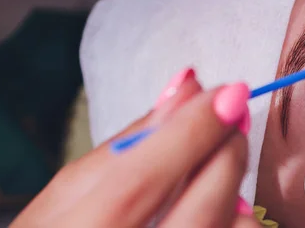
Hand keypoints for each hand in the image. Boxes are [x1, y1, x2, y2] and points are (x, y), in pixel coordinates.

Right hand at [11, 70, 258, 227]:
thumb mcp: (69, 191)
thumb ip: (129, 141)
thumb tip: (185, 88)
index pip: (141, 178)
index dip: (192, 131)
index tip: (230, 91)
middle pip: (199, 211)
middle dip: (227, 154)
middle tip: (232, 117)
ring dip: (235, 192)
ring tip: (218, 166)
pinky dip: (235, 220)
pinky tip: (220, 207)